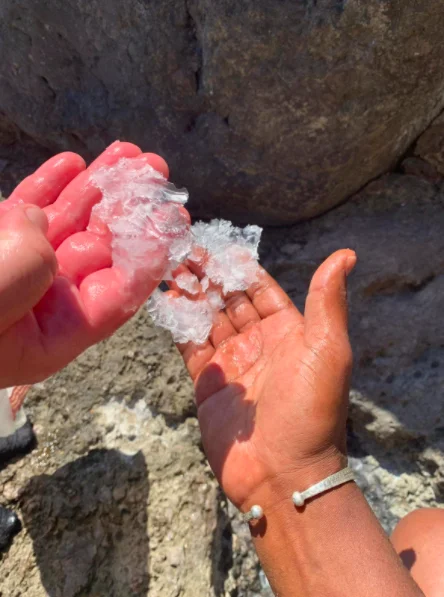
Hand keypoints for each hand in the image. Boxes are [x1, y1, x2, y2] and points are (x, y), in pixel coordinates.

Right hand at [0, 142, 178, 387]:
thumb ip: (25, 268)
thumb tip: (40, 221)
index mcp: (50, 334)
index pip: (115, 294)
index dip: (148, 256)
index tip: (172, 218)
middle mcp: (40, 303)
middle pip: (99, 251)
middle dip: (129, 208)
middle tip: (156, 170)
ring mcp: (15, 269)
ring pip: (67, 224)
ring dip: (98, 188)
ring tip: (128, 154)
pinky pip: (25, 210)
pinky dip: (48, 185)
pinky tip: (73, 163)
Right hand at [173, 251, 355, 507]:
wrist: (282, 473)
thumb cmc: (310, 409)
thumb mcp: (327, 349)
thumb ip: (327, 300)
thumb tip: (347, 254)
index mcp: (289, 331)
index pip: (260, 288)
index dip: (239, 267)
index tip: (216, 244)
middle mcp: (259, 343)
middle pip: (229, 299)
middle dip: (208, 275)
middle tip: (182, 250)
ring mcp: (231, 363)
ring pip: (206, 318)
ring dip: (190, 293)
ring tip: (168, 266)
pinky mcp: (207, 383)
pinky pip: (189, 344)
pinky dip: (178, 322)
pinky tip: (164, 299)